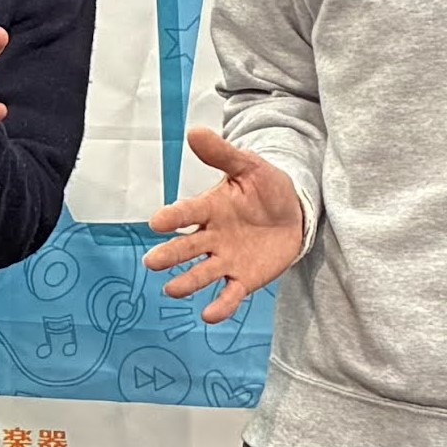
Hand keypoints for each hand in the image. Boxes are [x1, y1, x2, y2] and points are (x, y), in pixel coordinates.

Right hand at [142, 128, 306, 323]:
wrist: (293, 214)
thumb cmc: (266, 188)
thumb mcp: (248, 166)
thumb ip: (222, 155)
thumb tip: (194, 130)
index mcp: (209, 209)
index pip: (186, 212)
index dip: (172, 217)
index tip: (157, 223)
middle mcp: (211, 237)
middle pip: (186, 248)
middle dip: (170, 256)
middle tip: (153, 262)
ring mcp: (225, 260)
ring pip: (201, 274)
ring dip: (187, 282)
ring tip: (173, 290)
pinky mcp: (242, 279)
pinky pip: (229, 295)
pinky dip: (220, 307)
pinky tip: (209, 316)